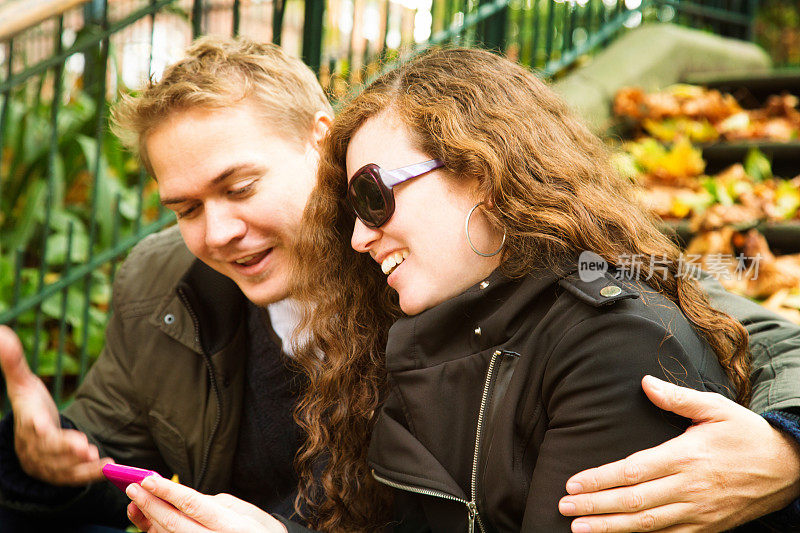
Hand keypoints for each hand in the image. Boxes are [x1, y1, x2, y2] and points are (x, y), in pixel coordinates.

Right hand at [0, 325, 111, 484]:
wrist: (32, 437)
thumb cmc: (31, 406)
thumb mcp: (23, 385)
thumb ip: (14, 362)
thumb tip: (1, 332)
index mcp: (27, 423)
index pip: (29, 426)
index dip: (34, 426)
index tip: (39, 424)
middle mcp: (35, 446)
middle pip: (48, 450)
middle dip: (64, 449)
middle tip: (84, 446)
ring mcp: (47, 463)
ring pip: (61, 467)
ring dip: (79, 465)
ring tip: (96, 456)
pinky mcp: (62, 473)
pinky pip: (75, 477)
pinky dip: (91, 474)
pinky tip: (107, 466)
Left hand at [126, 475, 287, 532]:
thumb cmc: (261, 530)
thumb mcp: (243, 512)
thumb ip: (212, 505)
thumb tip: (181, 499)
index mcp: (230, 524)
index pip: (192, 504)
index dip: (168, 491)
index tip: (147, 478)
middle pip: (174, 523)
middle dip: (150, 505)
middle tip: (132, 487)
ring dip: (148, 520)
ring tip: (135, 503)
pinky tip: (149, 522)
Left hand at [558, 375, 799, 531]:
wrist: (789, 468)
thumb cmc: (746, 434)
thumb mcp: (716, 408)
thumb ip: (677, 398)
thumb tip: (644, 382)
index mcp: (685, 456)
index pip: (633, 471)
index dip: (600, 479)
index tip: (573, 482)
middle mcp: (688, 488)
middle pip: (633, 501)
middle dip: (596, 506)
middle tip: (565, 507)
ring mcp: (698, 512)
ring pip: (647, 525)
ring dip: (611, 528)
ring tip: (580, 529)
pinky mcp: (707, 528)